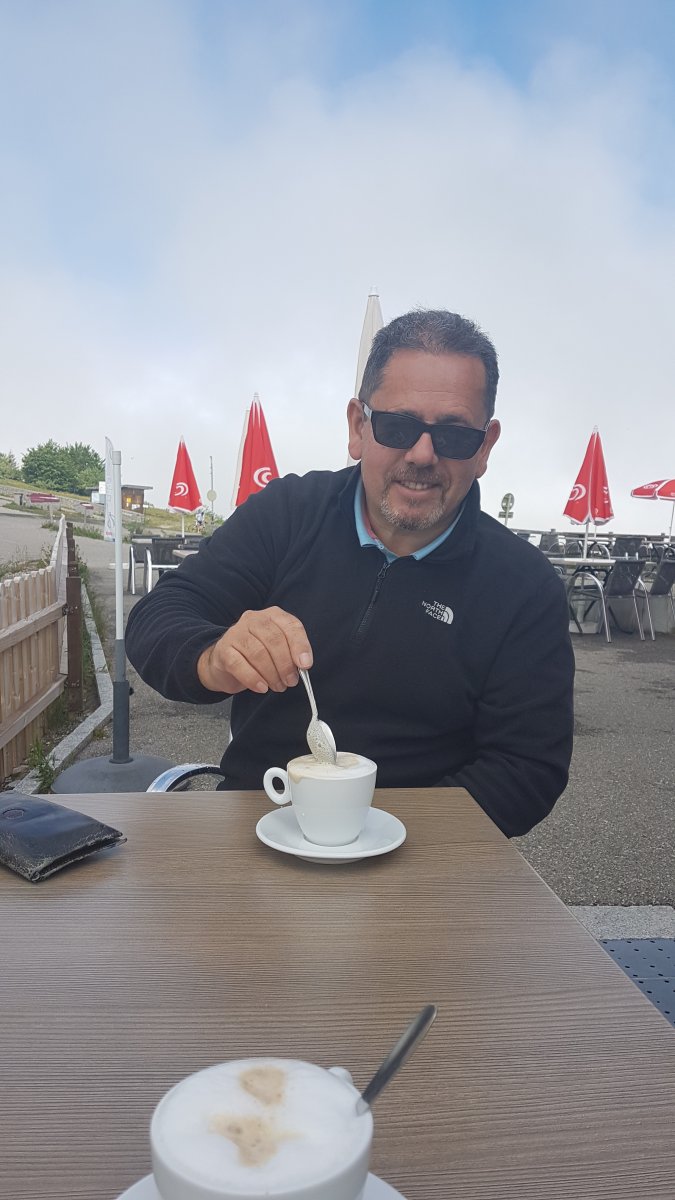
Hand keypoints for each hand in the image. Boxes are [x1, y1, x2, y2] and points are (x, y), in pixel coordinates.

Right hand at [197, 607, 312, 694]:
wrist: (225, 662)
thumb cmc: (257, 655)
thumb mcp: (278, 649)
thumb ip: (291, 653)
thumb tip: (303, 666)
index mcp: (273, 616)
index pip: (291, 626)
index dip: (300, 646)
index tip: (305, 665)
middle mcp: (253, 619)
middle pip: (274, 640)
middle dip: (285, 665)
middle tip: (290, 682)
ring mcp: (236, 633)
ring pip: (258, 653)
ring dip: (271, 674)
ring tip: (278, 686)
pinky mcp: (223, 649)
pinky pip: (239, 665)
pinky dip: (253, 679)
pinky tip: (262, 688)